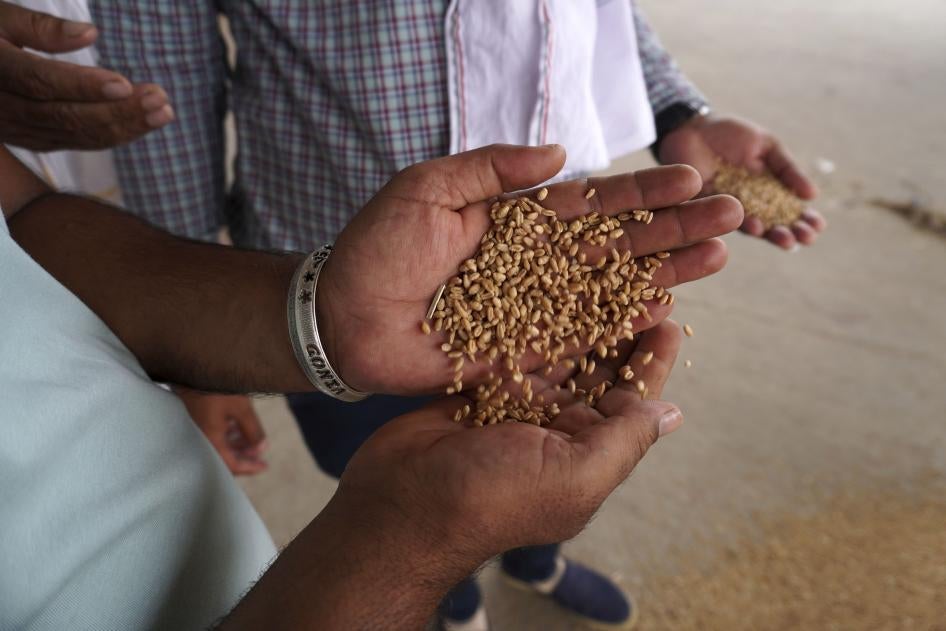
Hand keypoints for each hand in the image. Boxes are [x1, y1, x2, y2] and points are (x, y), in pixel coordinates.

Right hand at [0, 1, 172, 150]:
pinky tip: (141, 123)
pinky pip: (72, 142)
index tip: (124, 84)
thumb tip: (90, 35)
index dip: (82, 86)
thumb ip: (39, 26)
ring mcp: (11, 128)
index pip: (39, 81)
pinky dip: (109, 136)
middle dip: (116, 111)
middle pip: (63, 115)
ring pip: (72, 134)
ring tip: (163, 111)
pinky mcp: (26, 138)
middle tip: (160, 100)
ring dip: (123, 127)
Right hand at [176, 388, 267, 475]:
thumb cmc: (216, 386)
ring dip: (236, 446)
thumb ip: (253, 431)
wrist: (189, 365)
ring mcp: (194, 430)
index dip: (251, 467)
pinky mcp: (192, 420)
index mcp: (210, 441)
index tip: (265, 466)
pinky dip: (225, 436)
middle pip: (223, 459)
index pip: (232, 465)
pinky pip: (210, 436)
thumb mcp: (241, 408)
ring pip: (217, 447)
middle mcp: (199, 440)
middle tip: (260, 454)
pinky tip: (236, 428)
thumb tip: (262, 449)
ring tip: (253, 439)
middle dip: (244, 457)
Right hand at [221, 321, 683, 629]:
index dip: (652, 359)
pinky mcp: (479, 387)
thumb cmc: (493, 497)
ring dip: (577, 319)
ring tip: (593, 274)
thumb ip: (625, 440)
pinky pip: (513, 350)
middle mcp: (557, 428)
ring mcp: (517, 406)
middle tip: (630, 282)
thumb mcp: (574, 475)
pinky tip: (541, 287)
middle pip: (598, 370)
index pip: (633, 398)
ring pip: (557, 353)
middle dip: (618, 330)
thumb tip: (674, 413)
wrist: (402, 505)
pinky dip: (530, 323)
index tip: (668, 316)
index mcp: (587, 453)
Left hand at [318, 143, 742, 393]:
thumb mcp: (429, 187)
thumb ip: (493, 168)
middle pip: (617, 245)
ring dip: (665, 273)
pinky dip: (623, 325)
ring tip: (720, 255)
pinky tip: (667, 308)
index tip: (691, 181)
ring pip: (612, 289)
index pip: (592, 203)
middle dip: (674, 229)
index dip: (641, 193)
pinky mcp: (524, 350)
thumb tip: (561, 157)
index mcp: (516, 221)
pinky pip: (582, 338)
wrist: (340, 315)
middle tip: (731, 216)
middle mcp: (535, 264)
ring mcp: (534, 308)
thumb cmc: (376, 248)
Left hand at [658, 115, 826, 249]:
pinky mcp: (707, 209)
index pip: (791, 211)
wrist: (694, 129)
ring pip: (755, 228)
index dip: (806, 220)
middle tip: (806, 238)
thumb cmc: (732, 136)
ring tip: (787, 240)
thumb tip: (813, 195)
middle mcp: (751, 206)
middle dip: (793, 233)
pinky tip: (758, 226)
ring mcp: (729, 210)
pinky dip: (744, 224)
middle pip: (776, 225)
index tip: (819, 226)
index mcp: (768, 191)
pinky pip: (726, 219)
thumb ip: (787, 170)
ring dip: (772, 235)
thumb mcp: (767, 147)